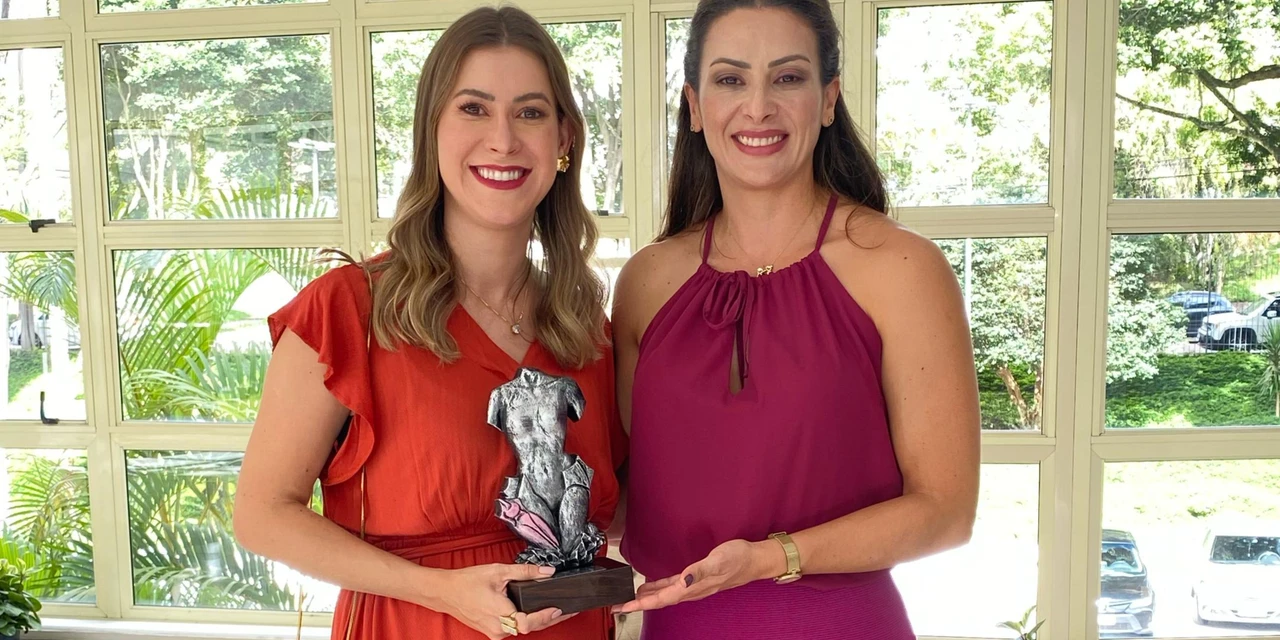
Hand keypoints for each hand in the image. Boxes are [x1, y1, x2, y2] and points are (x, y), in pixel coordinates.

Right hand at [430, 563, 577, 637]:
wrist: (445, 592)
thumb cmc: (467, 582)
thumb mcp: (498, 571)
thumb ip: (525, 572)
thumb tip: (548, 572)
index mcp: (500, 614)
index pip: (530, 623)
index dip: (546, 617)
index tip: (560, 609)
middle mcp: (498, 629)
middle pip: (531, 627)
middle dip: (551, 619)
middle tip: (569, 610)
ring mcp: (494, 632)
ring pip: (523, 629)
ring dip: (540, 621)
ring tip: (557, 610)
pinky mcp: (492, 631)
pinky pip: (514, 628)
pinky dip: (526, 621)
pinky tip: (536, 613)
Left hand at [611, 539, 782, 612]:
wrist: (755, 559)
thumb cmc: (739, 558)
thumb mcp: (719, 560)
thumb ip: (700, 571)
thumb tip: (683, 580)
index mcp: (693, 587)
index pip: (662, 599)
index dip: (641, 604)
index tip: (623, 607)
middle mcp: (691, 590)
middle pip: (659, 600)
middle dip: (637, 604)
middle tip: (617, 606)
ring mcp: (693, 586)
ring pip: (664, 595)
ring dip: (646, 598)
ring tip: (628, 598)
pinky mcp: (696, 578)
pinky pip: (672, 587)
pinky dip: (658, 588)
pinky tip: (650, 586)